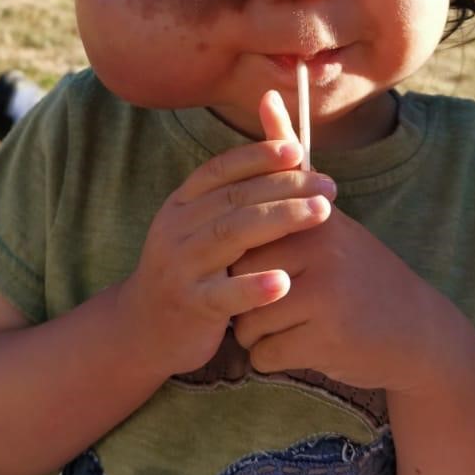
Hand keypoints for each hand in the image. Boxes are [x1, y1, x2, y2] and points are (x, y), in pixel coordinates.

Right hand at [117, 124, 335, 377]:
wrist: (145, 329)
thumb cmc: (190, 271)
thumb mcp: (199, 227)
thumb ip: (232, 194)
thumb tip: (277, 145)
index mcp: (181, 205)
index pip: (219, 170)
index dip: (257, 156)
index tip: (297, 150)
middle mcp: (176, 229)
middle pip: (234, 198)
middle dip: (285, 186)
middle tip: (329, 187)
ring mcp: (180, 266)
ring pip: (232, 235)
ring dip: (281, 219)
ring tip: (322, 213)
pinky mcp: (190, 305)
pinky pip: (224, 293)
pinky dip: (254, 287)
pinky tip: (285, 282)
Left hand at [230, 92, 450, 389]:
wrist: (417, 332)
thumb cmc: (358, 268)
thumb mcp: (326, 210)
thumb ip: (290, 158)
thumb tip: (267, 93)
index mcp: (311, 216)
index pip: (244, 237)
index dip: (254, 257)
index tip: (280, 264)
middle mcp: (317, 248)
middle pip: (238, 279)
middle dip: (254, 296)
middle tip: (294, 296)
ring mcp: (321, 294)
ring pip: (246, 323)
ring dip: (265, 332)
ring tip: (306, 320)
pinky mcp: (323, 338)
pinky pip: (264, 355)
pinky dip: (279, 359)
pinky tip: (312, 345)